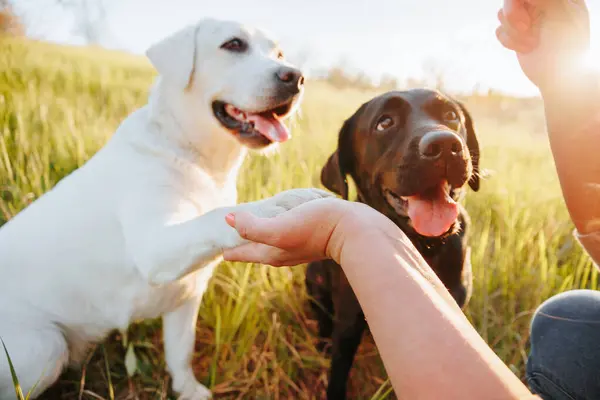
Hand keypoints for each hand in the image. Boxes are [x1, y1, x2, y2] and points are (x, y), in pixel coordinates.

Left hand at [223, 197, 399, 265]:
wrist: (356, 230)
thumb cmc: (317, 227)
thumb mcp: (280, 228)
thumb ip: (253, 227)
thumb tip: (229, 219)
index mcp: (270, 253)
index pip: (239, 253)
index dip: (225, 245)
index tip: (213, 239)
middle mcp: (282, 252)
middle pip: (253, 248)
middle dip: (238, 240)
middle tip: (224, 231)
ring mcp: (297, 245)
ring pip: (269, 240)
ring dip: (257, 232)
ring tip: (246, 224)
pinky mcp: (310, 234)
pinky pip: (285, 229)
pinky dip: (276, 223)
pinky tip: (279, 215)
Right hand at [496, 0, 589, 91]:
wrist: (559, 77)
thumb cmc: (566, 47)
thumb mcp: (561, 15)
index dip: (518, 1)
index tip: (528, 15)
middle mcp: (541, 4)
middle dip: (513, 14)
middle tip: (525, 28)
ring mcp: (528, 19)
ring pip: (502, 13)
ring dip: (513, 31)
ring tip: (531, 43)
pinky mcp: (516, 35)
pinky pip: (499, 30)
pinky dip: (508, 41)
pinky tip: (524, 49)